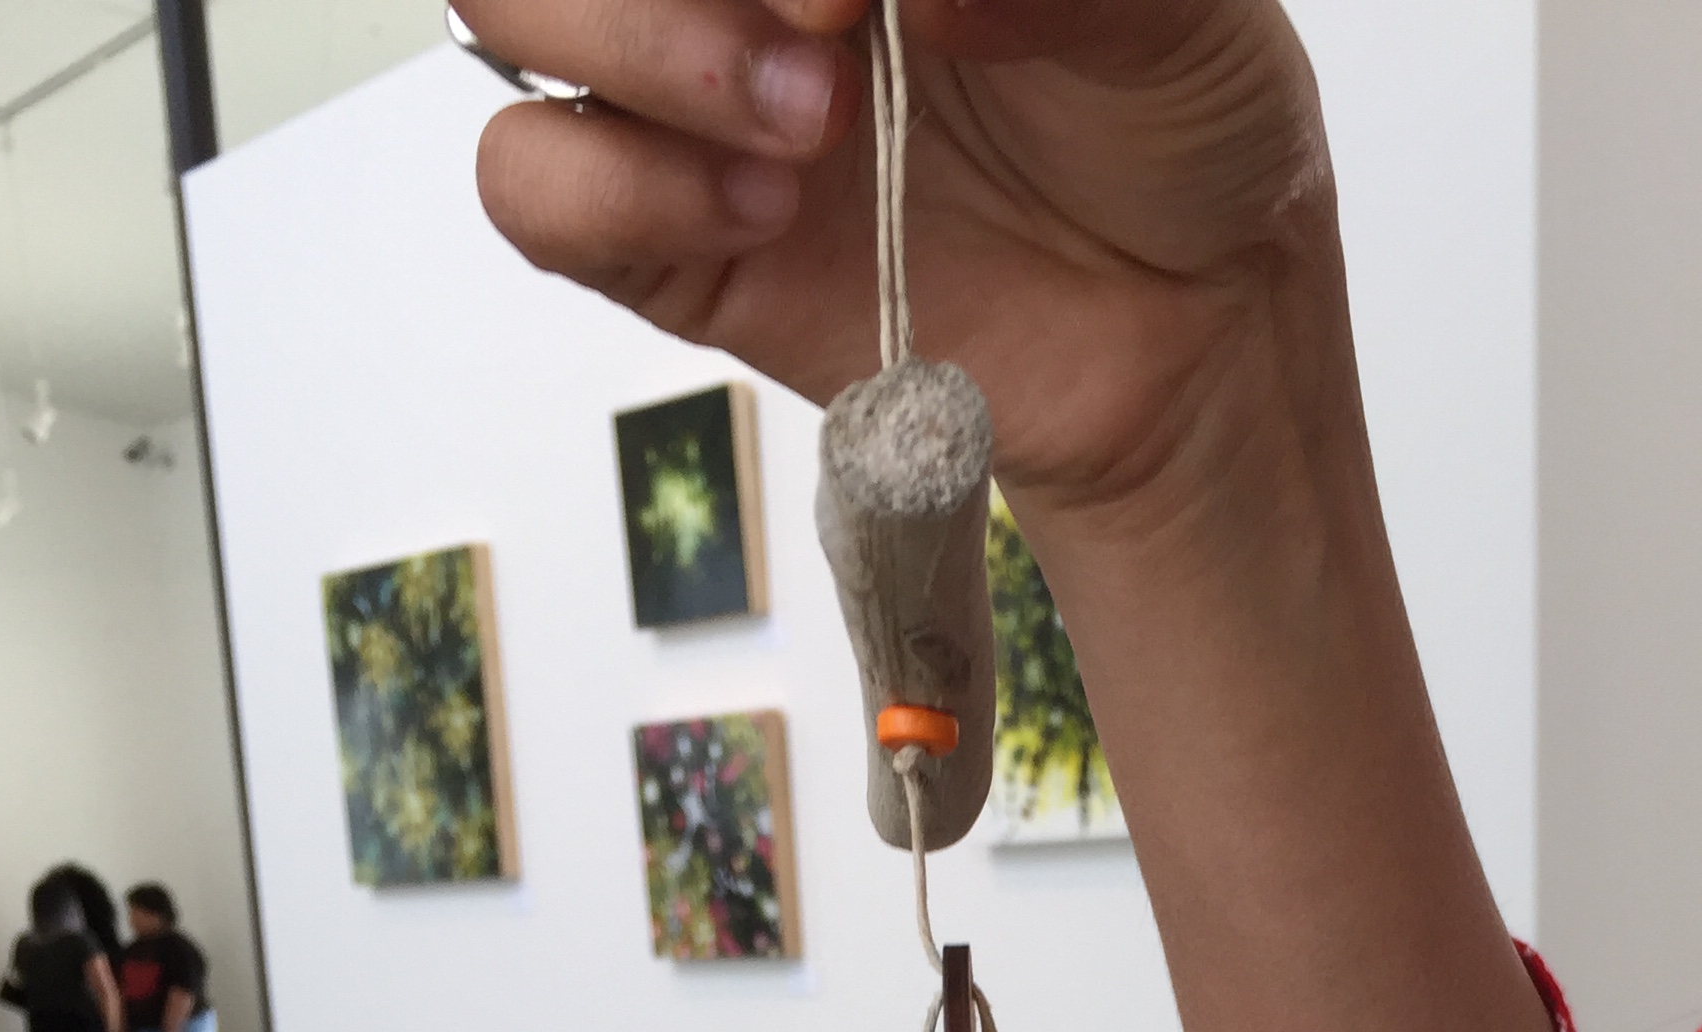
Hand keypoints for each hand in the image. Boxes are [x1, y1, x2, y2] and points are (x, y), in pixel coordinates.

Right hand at [466, 0, 1331, 512]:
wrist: (1194, 330)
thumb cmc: (1179, 123)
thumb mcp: (1166, 3)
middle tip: (831, 28)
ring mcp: (690, 91)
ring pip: (507, 7)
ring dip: (642, 48)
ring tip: (810, 128)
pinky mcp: (676, 242)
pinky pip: (534, 185)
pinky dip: (614, 187)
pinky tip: (764, 210)